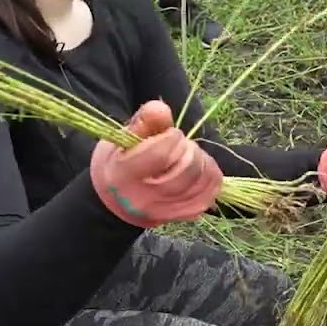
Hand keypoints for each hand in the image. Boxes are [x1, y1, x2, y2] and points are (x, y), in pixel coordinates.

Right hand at [89, 100, 223, 227]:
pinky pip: (209, 194)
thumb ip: (143, 121)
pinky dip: (210, 177)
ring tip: (189, 155)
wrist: (116, 203)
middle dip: (189, 148)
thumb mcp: (121, 138)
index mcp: (124, 176)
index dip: (172, 136)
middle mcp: (144, 199)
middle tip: (180, 144)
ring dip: (202, 161)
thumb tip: (161, 109)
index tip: (169, 134)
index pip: (162, 153)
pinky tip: (199, 170)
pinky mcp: (183, 216)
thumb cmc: (119, 163)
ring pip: (202, 181)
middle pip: (187, 168)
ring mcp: (166, 212)